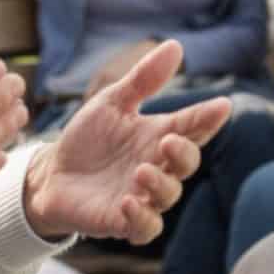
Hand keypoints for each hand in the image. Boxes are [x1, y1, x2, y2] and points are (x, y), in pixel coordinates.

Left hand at [23, 40, 229, 244]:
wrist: (51, 172)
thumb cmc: (88, 138)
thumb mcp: (112, 102)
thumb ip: (143, 79)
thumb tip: (176, 45)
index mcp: (158, 135)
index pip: (192, 126)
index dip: (208, 117)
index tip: (222, 105)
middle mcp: (157, 166)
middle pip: (186, 163)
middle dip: (184, 153)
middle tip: (168, 140)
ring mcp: (142, 195)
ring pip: (168, 196)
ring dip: (159, 184)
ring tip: (141, 170)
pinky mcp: (123, 221)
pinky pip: (145, 227)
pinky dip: (141, 218)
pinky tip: (127, 203)